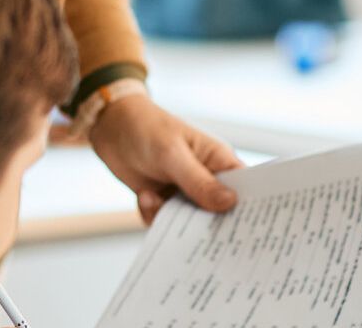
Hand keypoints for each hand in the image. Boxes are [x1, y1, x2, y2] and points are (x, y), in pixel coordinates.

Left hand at [88, 93, 243, 223]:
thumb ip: (199, 181)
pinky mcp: (165, 202)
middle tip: (197, 235)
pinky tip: (144, 196)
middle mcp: (206, 180)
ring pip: (190, 224)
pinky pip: (166, 224)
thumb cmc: (146, 128)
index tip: (251, 235)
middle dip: (208, 226)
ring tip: (156, 202)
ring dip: (173, 220)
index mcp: (219, 161)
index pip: (245, 190)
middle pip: (220, 215)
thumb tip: (230, 203)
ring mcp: (185, 193)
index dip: (251, 211)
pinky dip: (154, 215)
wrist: (110, 127)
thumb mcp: (172, 153)